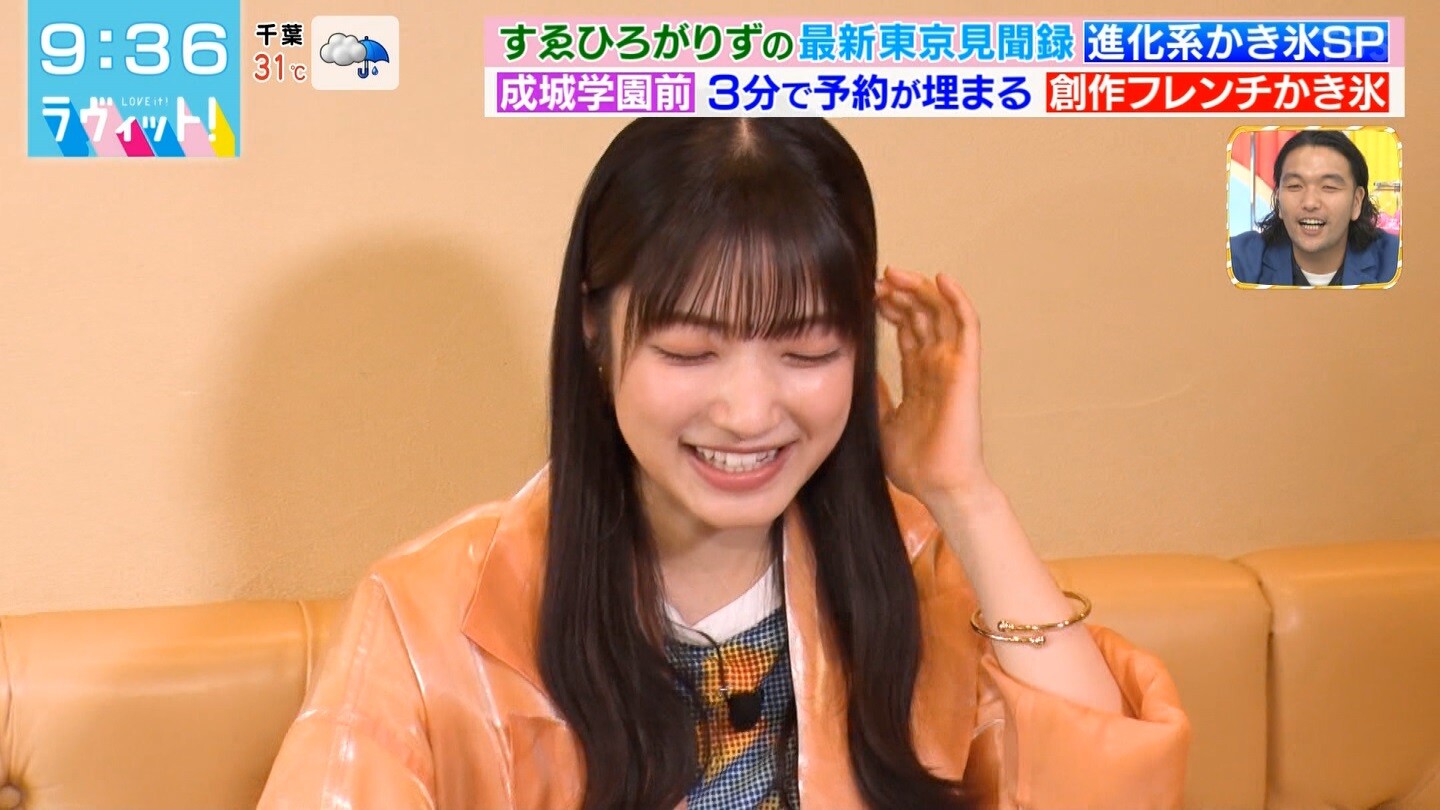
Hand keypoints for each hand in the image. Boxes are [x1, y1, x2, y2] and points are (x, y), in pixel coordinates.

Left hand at [874, 267, 990, 505]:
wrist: (938, 486)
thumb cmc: (914, 464)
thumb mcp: (881, 420)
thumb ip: (877, 393)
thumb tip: (858, 372)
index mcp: (920, 377)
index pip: (907, 331)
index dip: (889, 309)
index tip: (864, 295)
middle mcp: (937, 366)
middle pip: (921, 316)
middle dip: (899, 294)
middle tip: (874, 280)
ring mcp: (952, 365)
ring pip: (941, 313)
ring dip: (920, 289)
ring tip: (895, 274)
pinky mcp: (965, 368)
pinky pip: (967, 326)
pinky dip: (957, 299)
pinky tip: (940, 278)